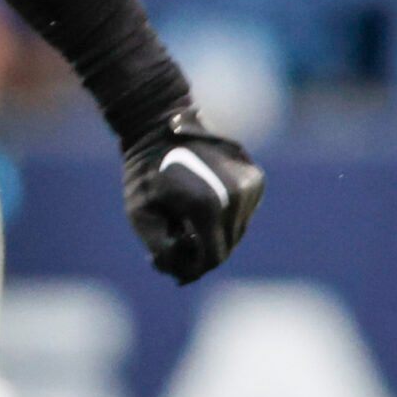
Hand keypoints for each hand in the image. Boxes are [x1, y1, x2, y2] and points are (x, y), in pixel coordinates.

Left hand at [119, 108, 262, 284]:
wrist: (159, 124)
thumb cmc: (145, 172)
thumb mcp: (141, 216)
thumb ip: (163, 251)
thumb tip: (183, 270)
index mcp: (210, 206)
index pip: (213, 258)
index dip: (192, 270)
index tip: (173, 271)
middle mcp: (237, 196)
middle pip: (227, 247)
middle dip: (200, 253)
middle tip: (173, 246)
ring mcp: (250, 185)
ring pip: (236, 232)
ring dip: (213, 236)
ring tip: (184, 227)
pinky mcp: (255, 178)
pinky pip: (242, 214)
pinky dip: (223, 219)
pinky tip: (199, 211)